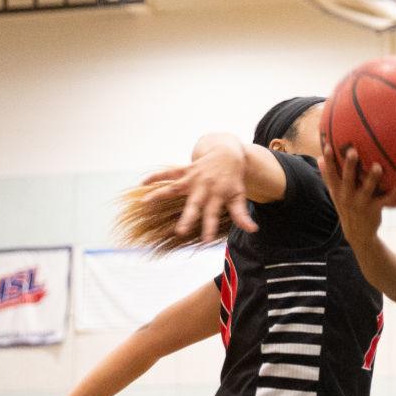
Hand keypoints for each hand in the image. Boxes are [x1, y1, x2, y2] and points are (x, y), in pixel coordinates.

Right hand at [139, 140, 254, 244]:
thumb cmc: (233, 180)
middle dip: (187, 218)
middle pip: (194, 205)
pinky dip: (155, 177)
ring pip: (173, 186)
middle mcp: (202, 188)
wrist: (227, 154)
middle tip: (179, 232)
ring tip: (145, 202)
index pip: (213, 215)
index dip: (209, 227)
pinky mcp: (184, 170)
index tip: (205, 241)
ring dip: (159, 193)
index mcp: (216, 196)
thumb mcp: (239, 196)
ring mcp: (191, 178)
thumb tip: (252, 230)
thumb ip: (241, 214)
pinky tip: (142, 184)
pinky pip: (167, 173)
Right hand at [319, 141, 392, 245]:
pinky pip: (385, 201)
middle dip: (349, 165)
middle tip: (353, 151)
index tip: (327, 146)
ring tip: (377, 166)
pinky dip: (393, 195)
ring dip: (372, 178)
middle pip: (348, 179)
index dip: (328, 161)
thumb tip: (318, 158)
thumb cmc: (347, 207)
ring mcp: (361, 203)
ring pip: (367, 189)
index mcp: (337, 191)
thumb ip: (328, 176)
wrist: (357, 233)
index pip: (330, 174)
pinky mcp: (374, 210)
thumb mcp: (335, 194)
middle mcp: (348, 196)